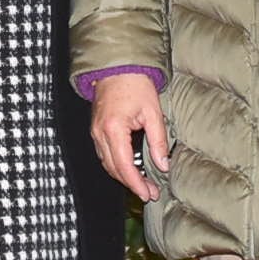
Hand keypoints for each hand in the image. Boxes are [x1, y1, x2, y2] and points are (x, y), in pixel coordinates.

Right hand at [88, 73, 170, 200]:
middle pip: (113, 168)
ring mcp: (95, 131)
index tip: (148, 194)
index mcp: (113, 129)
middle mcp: (100, 133)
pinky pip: (104, 153)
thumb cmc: (135, 84)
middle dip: (131, 184)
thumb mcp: (153, 112)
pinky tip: (130, 168)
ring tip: (143, 184)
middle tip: (150, 193)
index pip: (124, 166)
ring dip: (123, 176)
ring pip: (107, 163)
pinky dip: (116, 165)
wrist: (116, 66)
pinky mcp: (96, 128)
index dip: (136, 184)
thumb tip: (163, 165)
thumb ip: (158, 141)